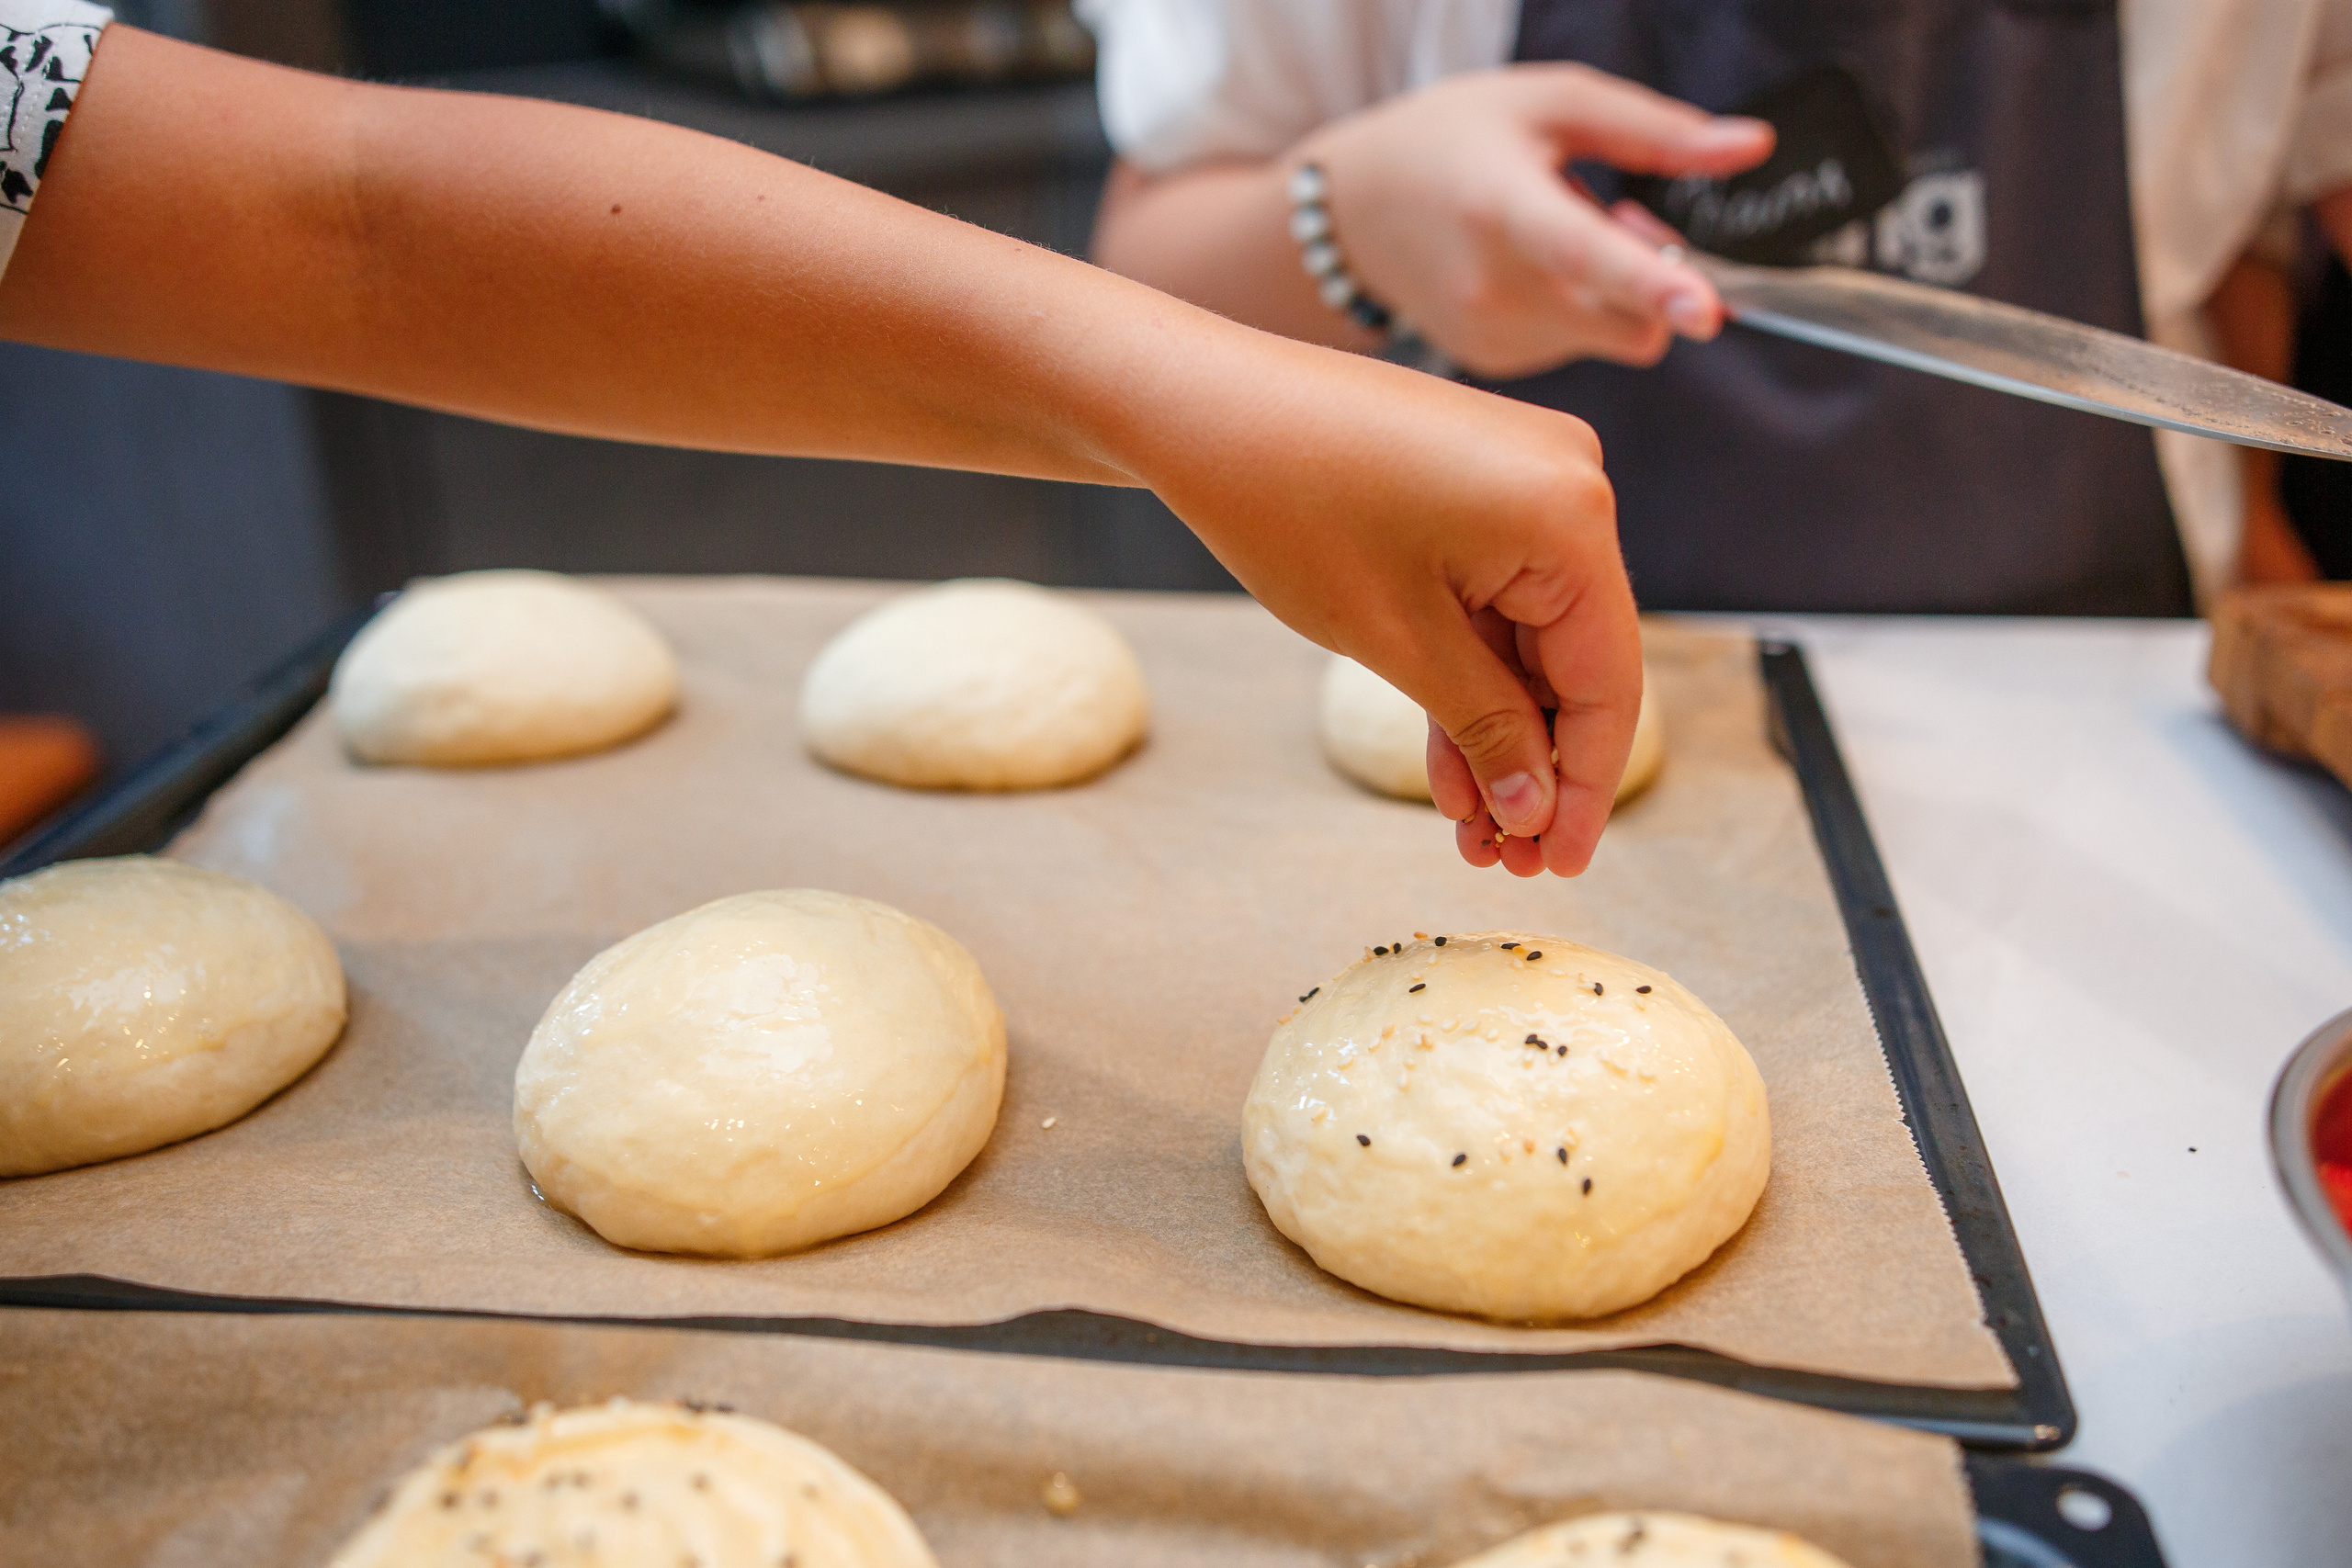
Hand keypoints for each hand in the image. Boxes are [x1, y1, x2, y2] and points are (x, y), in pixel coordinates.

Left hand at [1123, 322, 1640, 875]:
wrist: (1197, 404)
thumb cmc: (1287, 507)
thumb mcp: (1394, 640)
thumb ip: (1485, 727)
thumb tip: (1539, 808)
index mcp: (1570, 516)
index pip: (1610, 679)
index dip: (1587, 785)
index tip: (1559, 867)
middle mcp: (1572, 484)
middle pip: (1576, 661)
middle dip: (1534, 768)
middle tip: (1502, 863)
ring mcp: (1527, 478)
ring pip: (1531, 639)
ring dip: (1500, 734)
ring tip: (1468, 832)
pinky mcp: (1480, 482)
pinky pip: (1497, 598)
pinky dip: (1473, 676)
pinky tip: (1452, 766)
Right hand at [1296, 63, 1771, 376]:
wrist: (1353, 214)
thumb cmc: (1452, 141)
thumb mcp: (1547, 104)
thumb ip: (1654, 128)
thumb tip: (1751, 147)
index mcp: (1502, 207)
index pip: (1584, 252)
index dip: (1651, 280)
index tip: (1705, 311)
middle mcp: (1492, 288)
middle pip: (1632, 320)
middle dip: (1660, 279)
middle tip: (1625, 212)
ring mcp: (1491, 337)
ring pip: (1611, 334)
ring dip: (1612, 289)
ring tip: (1552, 234)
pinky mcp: (1494, 363)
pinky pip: (1578, 345)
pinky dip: (1578, 308)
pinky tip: (1528, 269)